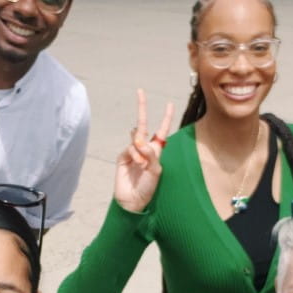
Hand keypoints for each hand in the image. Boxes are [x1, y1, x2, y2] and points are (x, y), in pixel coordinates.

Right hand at [113, 88, 172, 212]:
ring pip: (136, 139)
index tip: (170, 104)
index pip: (162, 131)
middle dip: (142, 108)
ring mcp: (132, 152)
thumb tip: (140, 140)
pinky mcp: (122, 157)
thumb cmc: (148, 188)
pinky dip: (134, 155)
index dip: (165, 118)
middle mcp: (145, 149)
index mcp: (157, 151)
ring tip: (142, 166)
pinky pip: (129, 149)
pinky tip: (136, 165)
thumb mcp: (156, 171)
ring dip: (140, 150)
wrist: (132, 201)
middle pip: (143, 124)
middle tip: (140, 92)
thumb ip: (151, 154)